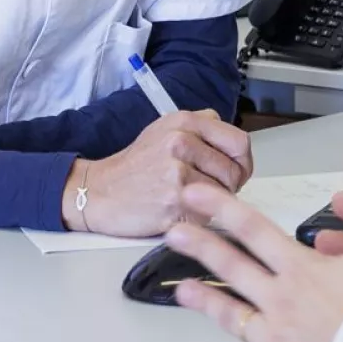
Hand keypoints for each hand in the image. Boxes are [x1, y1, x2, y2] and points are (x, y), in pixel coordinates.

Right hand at [67, 111, 251, 236]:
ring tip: (185, 197)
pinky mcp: (174, 202)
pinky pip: (207, 215)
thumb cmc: (135, 166)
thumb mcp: (165, 129)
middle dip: (227, 186)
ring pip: (223, 195)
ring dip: (211, 203)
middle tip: (206, 189)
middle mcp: (181, 142)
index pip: (239, 142)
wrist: (99, 191)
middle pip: (235, 172)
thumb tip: (236, 146)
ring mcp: (177, 173)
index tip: (236, 171)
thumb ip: (202, 130)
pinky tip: (176, 210)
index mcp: (184, 122)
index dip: (242, 161)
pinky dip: (196, 219)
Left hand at [163, 139, 342, 341]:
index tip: (192, 193)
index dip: (222, 208)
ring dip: (205, 301)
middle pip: (233, 268)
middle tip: (173, 232)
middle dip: (202, 247)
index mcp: (301, 269)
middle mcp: (280, 303)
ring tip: (179, 291)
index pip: (254, 230)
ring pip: (231, 318)